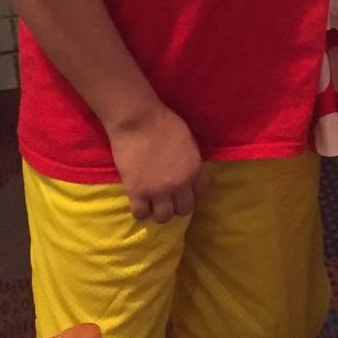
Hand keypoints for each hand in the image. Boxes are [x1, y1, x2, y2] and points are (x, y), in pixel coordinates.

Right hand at [107, 103, 205, 222]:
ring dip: (159, 212)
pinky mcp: (137, 192)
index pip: (201, 193)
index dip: (192, 193)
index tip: (184, 191)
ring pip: (163, 217)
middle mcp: (179, 184)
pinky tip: (139, 203)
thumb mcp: (188, 141)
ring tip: (152, 204)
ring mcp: (158, 191)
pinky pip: (140, 214)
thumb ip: (190, 161)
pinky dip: (140, 211)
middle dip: (177, 206)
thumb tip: (187, 172)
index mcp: (195, 169)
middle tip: (168, 199)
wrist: (138, 120)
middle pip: (184, 210)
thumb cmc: (164, 123)